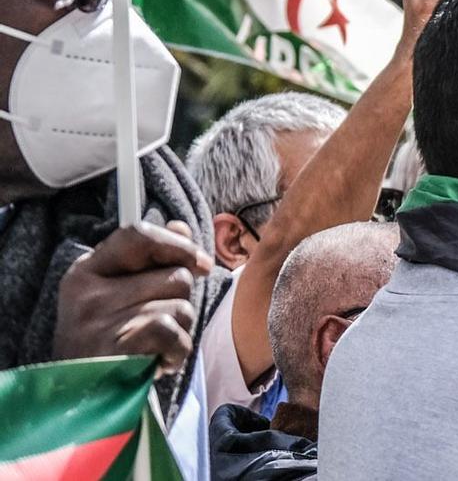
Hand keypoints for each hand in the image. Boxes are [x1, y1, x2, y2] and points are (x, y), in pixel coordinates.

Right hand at [52, 220, 212, 372]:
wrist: (83, 404)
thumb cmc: (109, 345)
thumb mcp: (120, 296)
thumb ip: (151, 260)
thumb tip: (181, 228)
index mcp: (85, 273)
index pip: (137, 234)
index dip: (176, 244)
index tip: (199, 263)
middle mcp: (87, 294)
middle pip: (175, 275)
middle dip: (180, 301)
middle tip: (157, 325)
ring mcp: (98, 322)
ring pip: (181, 303)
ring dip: (180, 327)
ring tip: (153, 345)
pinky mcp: (115, 348)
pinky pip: (172, 329)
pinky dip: (177, 349)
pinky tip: (159, 362)